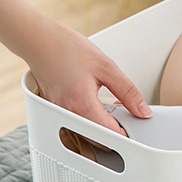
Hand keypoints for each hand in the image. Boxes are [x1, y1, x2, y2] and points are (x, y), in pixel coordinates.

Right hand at [27, 20, 151, 135]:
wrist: (39, 40)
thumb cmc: (67, 49)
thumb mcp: (107, 67)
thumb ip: (128, 92)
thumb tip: (142, 110)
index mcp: (82, 105)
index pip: (110, 135)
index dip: (127, 134)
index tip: (135, 126)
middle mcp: (68, 114)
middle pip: (97, 140)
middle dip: (114, 132)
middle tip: (125, 116)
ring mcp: (59, 113)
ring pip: (86, 134)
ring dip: (101, 127)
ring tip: (110, 108)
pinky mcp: (54, 109)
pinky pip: (75, 124)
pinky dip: (88, 119)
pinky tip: (94, 104)